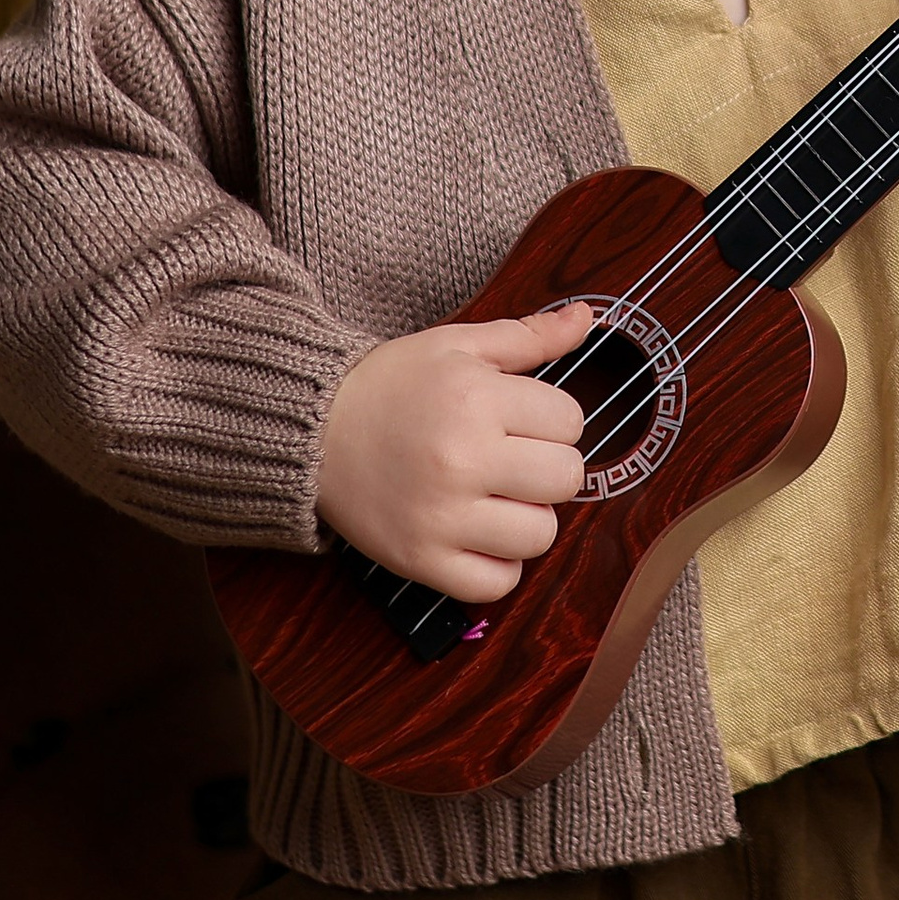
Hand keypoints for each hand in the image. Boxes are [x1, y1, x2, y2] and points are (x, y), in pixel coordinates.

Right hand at [316, 303, 596, 599]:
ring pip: (540, 535)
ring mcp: (441, 517)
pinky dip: (498, 565)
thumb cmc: (393, 383)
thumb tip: (587, 316)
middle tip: (515, 457)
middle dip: (549, 465)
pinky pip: (496, 584)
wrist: (311, 429)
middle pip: (565, 478)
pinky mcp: (419, 560)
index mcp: (477, 399)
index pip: (570, 421)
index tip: (522, 419)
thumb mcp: (459, 344)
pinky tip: (480, 533)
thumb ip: (529, 335)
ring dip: (528, 516)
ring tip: (497, 495)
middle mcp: (462, 459)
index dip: (552, 418)